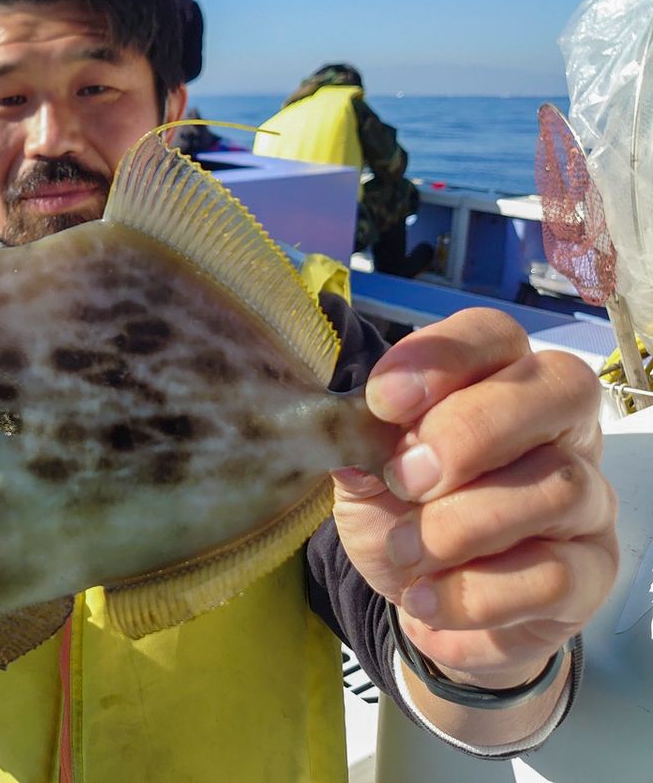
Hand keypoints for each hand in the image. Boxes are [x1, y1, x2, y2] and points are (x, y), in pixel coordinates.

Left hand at [332, 309, 616, 732]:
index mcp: (497, 380)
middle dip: (468, 434)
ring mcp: (587, 497)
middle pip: (557, 391)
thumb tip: (346, 439)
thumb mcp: (363, 478)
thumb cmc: (400, 516)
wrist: (424, 601)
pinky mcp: (591, 571)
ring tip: (403, 554)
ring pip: (556, 487)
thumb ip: (357, 450)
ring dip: (459, 527)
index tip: (382, 402)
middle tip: (402, 481)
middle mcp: (559, 427)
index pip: (493, 335)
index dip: (441, 358)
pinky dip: (475, 594)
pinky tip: (427, 601)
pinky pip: (553, 576)